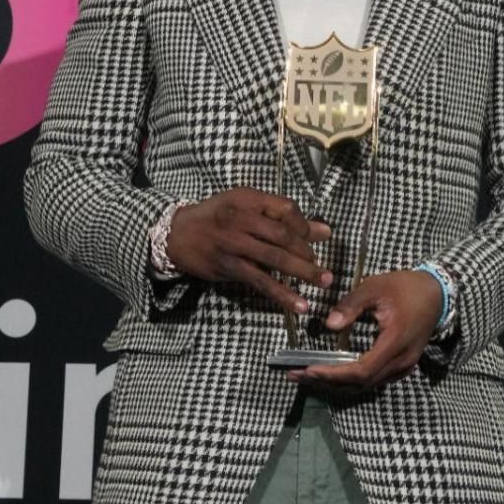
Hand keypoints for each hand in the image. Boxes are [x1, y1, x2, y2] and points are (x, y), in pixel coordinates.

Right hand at [165, 188, 333, 314]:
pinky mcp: (228, 266)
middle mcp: (240, 218)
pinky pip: (260, 281)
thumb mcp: (246, 207)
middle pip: (283, 234)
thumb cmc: (217, 217)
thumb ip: (283, 218)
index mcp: (248, 198)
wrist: (177, 234)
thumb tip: (326, 232)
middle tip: (321, 266)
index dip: (304, 224)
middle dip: (307, 252)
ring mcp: (233, 243)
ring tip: (323, 282)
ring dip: (303, 272)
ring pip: (275, 258)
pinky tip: (299, 305)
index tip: (312, 238)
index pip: (286, 207)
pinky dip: (282, 294)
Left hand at [287, 270, 442, 391]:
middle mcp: (401, 362)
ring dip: (336, 384)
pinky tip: (331, 373)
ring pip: (366, 385)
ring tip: (306, 376)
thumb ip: (352, 305)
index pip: (361, 370)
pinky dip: (349, 380)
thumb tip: (329, 324)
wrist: (437, 293)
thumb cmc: (406, 287)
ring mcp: (403, 367)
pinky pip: (373, 380)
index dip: (333, 374)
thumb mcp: (376, 287)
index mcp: (395, 343)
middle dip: (326, 382)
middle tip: (294, 375)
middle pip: (360, 383)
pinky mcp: (401, 366)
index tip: (308, 369)